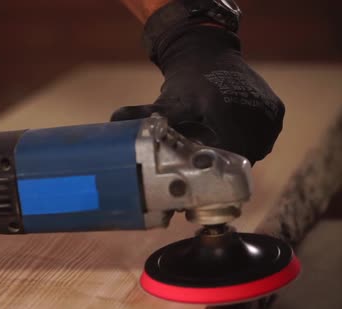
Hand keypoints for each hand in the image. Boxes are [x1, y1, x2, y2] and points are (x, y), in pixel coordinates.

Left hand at [111, 26, 284, 163]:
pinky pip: (263, 139)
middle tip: (205, 166)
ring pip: (254, 150)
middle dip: (222, 164)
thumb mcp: (165, 103)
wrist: (208, 52)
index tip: (200, 175)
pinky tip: (230, 135)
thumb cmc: (185, 83)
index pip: (226, 159)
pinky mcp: (276, 111)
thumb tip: (114, 121)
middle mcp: (254, 115)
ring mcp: (269, 114)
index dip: (212, 171)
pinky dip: (248, 141)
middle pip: (241, 158)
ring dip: (236, 154)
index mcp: (226, 114)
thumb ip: (142, 116)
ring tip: (216, 150)